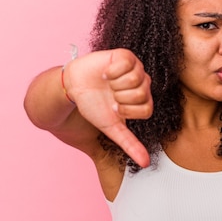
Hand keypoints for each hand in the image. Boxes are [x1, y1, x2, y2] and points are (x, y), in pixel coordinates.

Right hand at [64, 49, 152, 166]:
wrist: (74, 87)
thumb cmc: (94, 106)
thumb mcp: (112, 128)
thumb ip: (130, 144)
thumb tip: (145, 163)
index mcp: (143, 102)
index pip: (146, 110)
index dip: (127, 111)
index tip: (115, 108)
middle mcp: (143, 84)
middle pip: (141, 94)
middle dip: (120, 98)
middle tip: (110, 95)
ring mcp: (136, 69)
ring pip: (136, 79)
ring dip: (115, 84)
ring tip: (107, 83)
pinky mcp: (126, 56)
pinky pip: (128, 63)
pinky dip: (113, 70)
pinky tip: (106, 72)